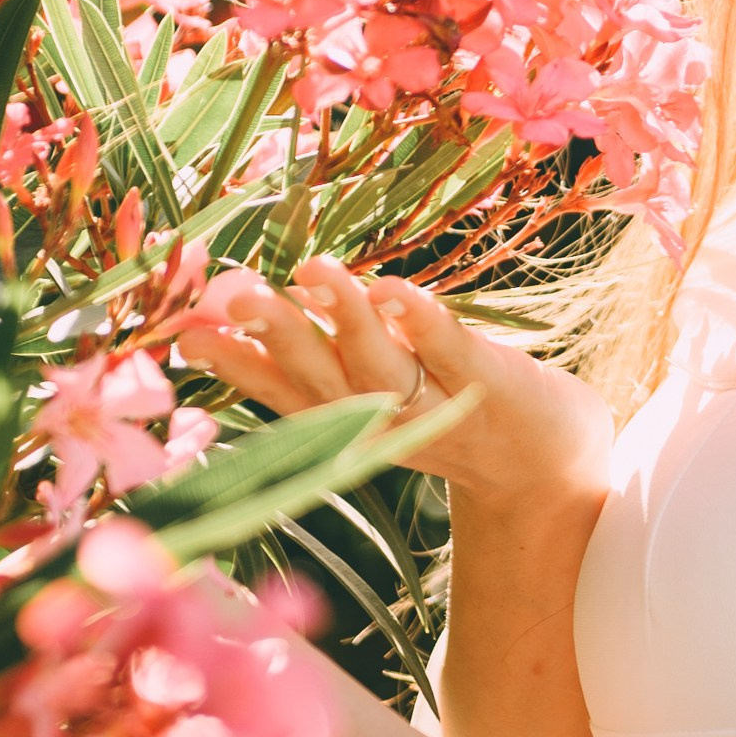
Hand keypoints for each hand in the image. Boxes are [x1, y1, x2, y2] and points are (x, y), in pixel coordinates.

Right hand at [182, 258, 613, 533]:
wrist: (549, 465)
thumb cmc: (449, 412)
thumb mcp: (371, 392)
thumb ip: (313, 355)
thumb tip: (234, 304)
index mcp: (351, 421)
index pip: (285, 391)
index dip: (236, 364)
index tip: (186, 332)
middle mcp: (384, 419)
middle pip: (323, 377)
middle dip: (277, 336)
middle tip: (233, 296)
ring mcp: (438, 403)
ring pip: (381, 365)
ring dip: (345, 319)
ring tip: (314, 271)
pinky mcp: (489, 382)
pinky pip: (452, 351)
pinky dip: (422, 323)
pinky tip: (395, 290)